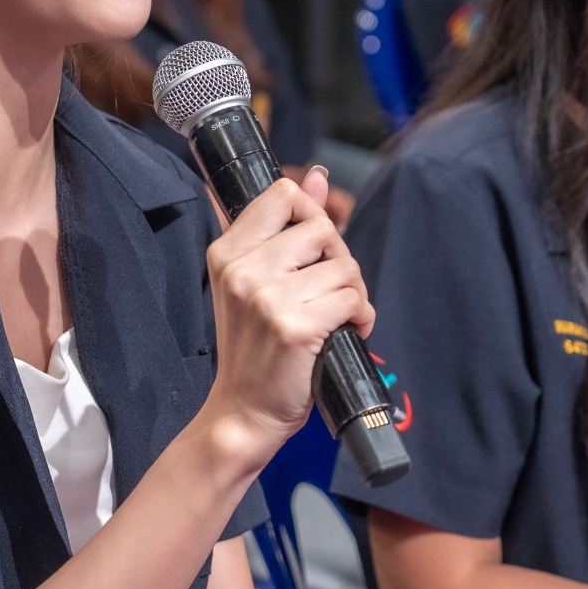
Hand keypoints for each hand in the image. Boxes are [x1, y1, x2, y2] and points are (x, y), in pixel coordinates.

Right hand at [202, 168, 373, 470]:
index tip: (314, 249)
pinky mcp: (295, 327)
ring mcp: (267, 299)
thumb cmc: (254, 348)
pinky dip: (360, 318)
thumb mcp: (256, 282)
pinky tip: (344, 333)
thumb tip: (317, 176)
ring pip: (344, 267)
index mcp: (227, 252)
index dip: (312, 216)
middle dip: (339, 260)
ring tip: (335, 318)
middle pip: (322, 229)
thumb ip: (286, 227)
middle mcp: (243, 271)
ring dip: (353, 294)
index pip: (282, 195)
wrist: (243, 412)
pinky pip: (352, 299)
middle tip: (329, 292)